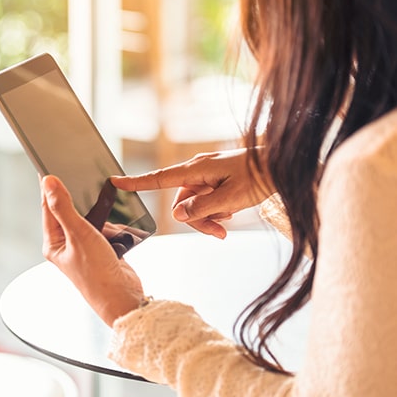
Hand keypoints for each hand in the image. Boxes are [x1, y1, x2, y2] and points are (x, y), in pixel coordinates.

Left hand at [40, 175, 143, 326]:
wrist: (122, 296)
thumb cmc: (96, 273)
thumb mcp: (78, 235)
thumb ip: (63, 207)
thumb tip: (48, 182)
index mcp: (53, 242)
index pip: (47, 207)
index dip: (49, 186)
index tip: (49, 166)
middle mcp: (67, 244)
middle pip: (69, 210)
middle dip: (78, 197)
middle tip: (82, 177)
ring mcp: (85, 246)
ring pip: (91, 218)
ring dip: (99, 213)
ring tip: (104, 209)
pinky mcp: (102, 248)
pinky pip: (105, 227)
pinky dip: (112, 223)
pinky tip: (117, 225)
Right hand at [111, 148, 272, 238]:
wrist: (280, 164)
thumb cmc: (258, 177)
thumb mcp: (230, 199)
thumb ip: (201, 208)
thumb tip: (176, 215)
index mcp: (196, 170)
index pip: (159, 178)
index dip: (137, 183)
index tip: (115, 182)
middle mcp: (198, 170)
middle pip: (182, 201)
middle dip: (196, 220)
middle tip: (218, 233)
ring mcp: (208, 174)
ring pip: (195, 203)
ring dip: (208, 217)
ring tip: (227, 224)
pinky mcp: (216, 178)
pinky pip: (207, 198)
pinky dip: (215, 210)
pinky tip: (230, 214)